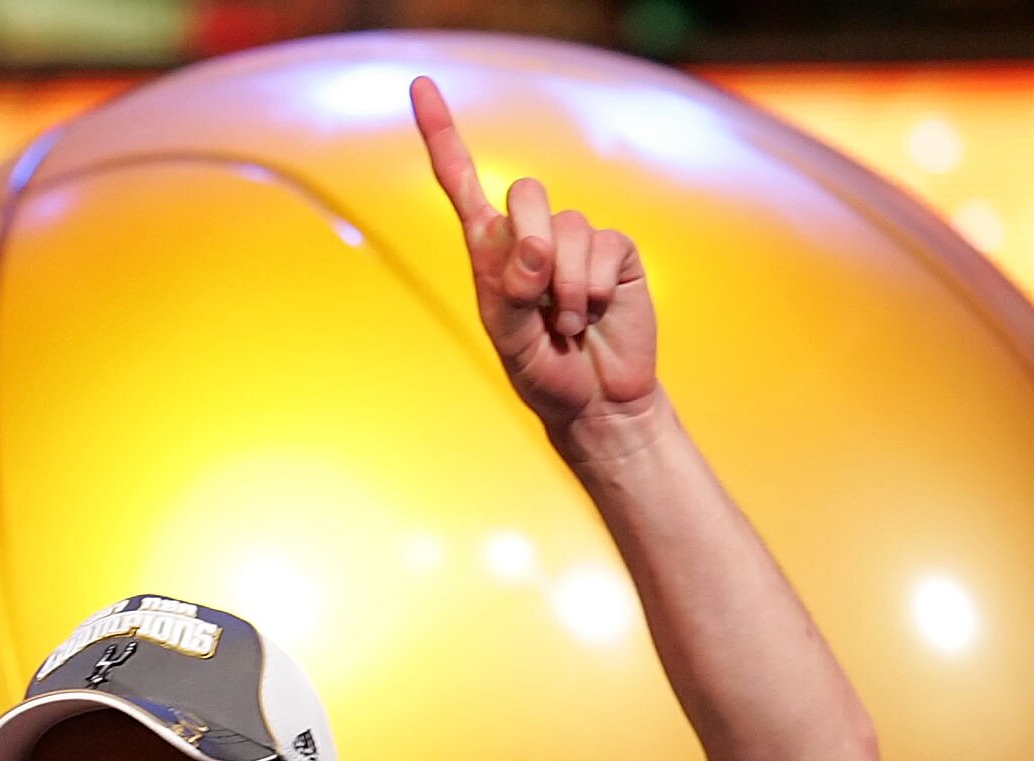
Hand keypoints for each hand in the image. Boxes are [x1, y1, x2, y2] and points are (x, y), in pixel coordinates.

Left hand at [409, 75, 660, 449]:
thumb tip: (534, 246)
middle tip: (533, 299)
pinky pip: (601, 248)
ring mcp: (575, 239)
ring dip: (562, 287)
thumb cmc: (543, 373)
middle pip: (525, 192)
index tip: (419, 86)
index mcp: (490, 250)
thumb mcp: (508, 340)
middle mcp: (531, 234)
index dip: (441, 134)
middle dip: (528, 245)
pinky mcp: (614, 250)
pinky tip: (591, 315)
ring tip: (564, 324)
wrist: (596, 402)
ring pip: (565, 227)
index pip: (462, 181)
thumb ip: (508, 292)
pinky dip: (590, 290)